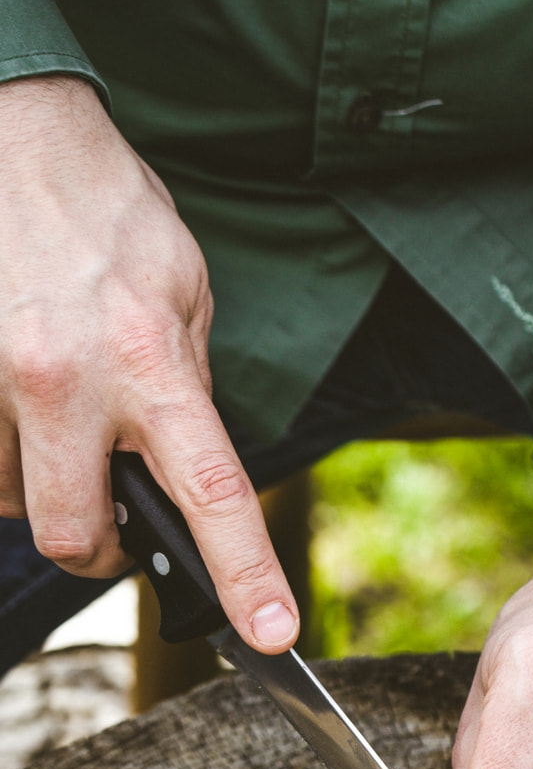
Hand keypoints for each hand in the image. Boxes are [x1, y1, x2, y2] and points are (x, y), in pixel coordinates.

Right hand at [0, 76, 296, 651]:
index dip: (245, 573)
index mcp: (150, 363)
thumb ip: (188, 387)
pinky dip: (7, 448)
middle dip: (98, 548)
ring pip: (15, 499)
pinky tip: (22, 395)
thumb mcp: (183, 294)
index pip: (212, 491)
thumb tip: (189, 462)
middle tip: (113, 521)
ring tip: (62, 413)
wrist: (11, 135)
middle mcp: (66, 382)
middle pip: (74, 536)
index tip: (270, 633)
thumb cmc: (105, 212)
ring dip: (45, 481)